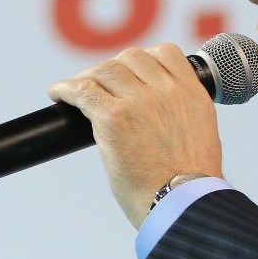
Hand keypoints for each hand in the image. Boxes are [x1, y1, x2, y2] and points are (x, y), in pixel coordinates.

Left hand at [48, 44, 223, 228]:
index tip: (129, 72)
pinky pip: (82, 90)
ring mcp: (139, 102)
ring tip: (75, 90)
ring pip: (104, 71)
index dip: (142, 60)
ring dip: (88, 78)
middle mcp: (167, 91)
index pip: (165, 53)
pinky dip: (65, 89)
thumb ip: (181, 112)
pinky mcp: (113, 118)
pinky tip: (57, 94)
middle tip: (98, 85)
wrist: (180, 205)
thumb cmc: (187, 183)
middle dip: (112, 69)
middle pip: (130, 58)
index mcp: (192, 94)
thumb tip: (159, 113)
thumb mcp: (200, 134)